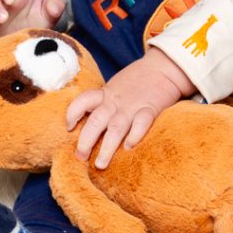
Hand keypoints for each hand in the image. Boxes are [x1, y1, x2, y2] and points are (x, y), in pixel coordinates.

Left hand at [67, 48, 194, 168]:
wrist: (162, 68)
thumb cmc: (138, 81)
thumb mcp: (115, 87)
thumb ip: (104, 102)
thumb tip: (89, 123)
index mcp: (106, 94)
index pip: (83, 101)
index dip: (72, 114)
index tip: (69, 128)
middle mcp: (116, 102)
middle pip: (96, 121)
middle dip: (86, 141)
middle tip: (81, 157)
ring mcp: (133, 106)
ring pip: (116, 128)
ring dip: (107, 147)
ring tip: (101, 164)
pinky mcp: (151, 109)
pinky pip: (142, 122)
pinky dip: (135, 135)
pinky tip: (129, 147)